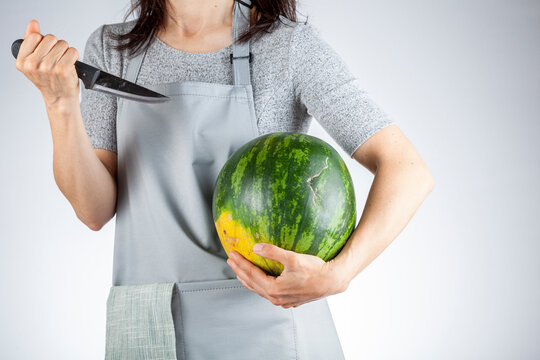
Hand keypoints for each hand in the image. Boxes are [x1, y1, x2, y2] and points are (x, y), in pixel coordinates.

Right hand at [14, 20, 79, 107]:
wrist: (60, 99)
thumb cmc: (50, 80)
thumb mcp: (34, 61)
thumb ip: (31, 40)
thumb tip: (33, 23)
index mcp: (22, 61)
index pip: (35, 36)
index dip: (44, 44)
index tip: (46, 55)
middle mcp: (33, 65)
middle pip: (51, 38)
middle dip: (56, 47)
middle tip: (56, 61)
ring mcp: (48, 67)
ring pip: (63, 44)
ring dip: (66, 52)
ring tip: (63, 65)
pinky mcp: (63, 70)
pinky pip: (72, 51)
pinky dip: (75, 56)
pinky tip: (71, 66)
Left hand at [227, 243, 349, 308]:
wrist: (332, 281)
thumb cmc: (315, 270)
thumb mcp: (292, 258)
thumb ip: (272, 252)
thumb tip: (256, 247)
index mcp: (273, 289)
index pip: (251, 274)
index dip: (240, 263)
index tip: (232, 253)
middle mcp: (276, 298)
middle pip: (252, 283)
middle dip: (240, 271)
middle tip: (231, 260)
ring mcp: (282, 301)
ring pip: (259, 290)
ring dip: (248, 280)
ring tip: (240, 271)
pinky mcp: (289, 300)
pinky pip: (269, 293)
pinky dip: (260, 286)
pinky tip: (260, 281)